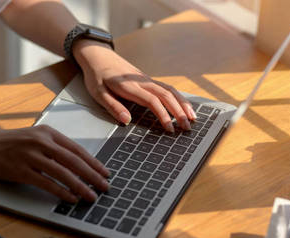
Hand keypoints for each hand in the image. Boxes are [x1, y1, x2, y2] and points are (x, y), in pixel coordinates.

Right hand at [0, 124, 108, 202]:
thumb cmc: (10, 143)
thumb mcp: (35, 138)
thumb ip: (54, 148)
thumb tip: (78, 165)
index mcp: (48, 133)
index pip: (77, 150)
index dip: (94, 163)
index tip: (105, 173)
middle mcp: (41, 142)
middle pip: (74, 161)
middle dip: (92, 176)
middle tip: (105, 187)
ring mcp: (31, 155)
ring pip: (63, 173)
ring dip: (80, 186)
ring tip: (91, 196)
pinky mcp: (21, 170)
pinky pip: (46, 183)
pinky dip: (61, 192)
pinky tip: (70, 198)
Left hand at [72, 39, 196, 131]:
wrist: (98, 55)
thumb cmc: (96, 76)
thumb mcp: (98, 93)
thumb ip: (112, 106)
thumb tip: (126, 120)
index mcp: (129, 86)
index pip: (152, 101)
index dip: (163, 115)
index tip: (169, 129)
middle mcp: (142, 81)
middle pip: (166, 95)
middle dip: (179, 112)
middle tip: (187, 127)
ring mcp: (147, 80)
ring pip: (170, 90)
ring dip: (183, 104)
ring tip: (192, 118)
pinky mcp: (148, 80)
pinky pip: (168, 88)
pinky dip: (179, 98)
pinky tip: (185, 106)